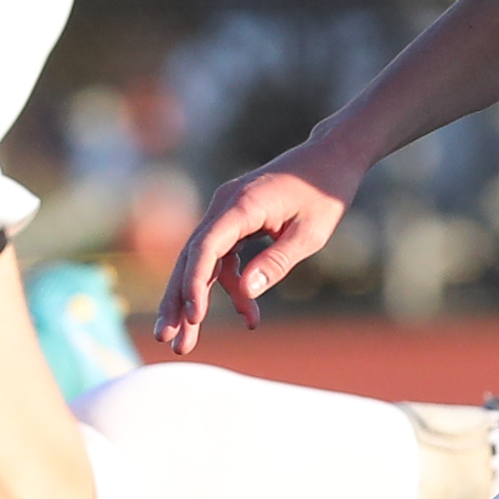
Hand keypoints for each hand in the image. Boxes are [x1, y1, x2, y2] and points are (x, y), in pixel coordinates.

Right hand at [156, 138, 366, 350]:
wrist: (331, 158)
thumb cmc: (325, 194)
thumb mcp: (311, 233)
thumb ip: (278, 261)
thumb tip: (247, 292)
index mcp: (241, 205)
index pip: (205, 247)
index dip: (194, 284)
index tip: (194, 317)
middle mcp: (224, 206)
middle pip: (191, 258)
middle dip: (178, 301)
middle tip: (167, 339)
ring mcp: (226, 212)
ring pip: (201, 262)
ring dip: (195, 299)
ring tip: (187, 341)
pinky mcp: (234, 221)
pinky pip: (221, 258)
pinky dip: (228, 285)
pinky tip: (246, 313)